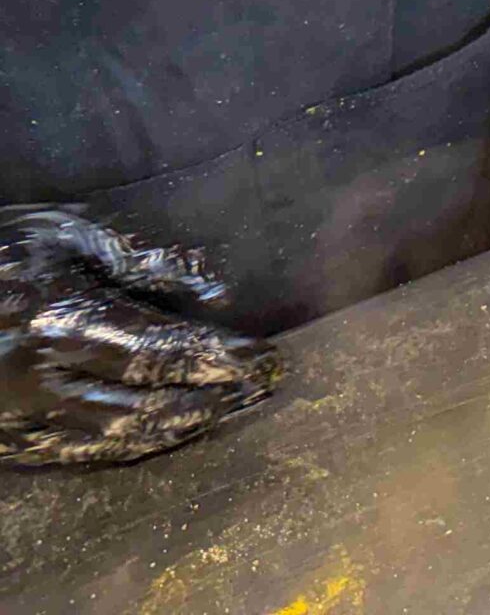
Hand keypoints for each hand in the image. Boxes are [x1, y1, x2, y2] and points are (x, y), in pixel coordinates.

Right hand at [0, 209, 279, 467]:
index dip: (220, 360)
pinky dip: (129, 448)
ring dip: (181, 428)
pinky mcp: (4, 438)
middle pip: (147, 404)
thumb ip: (142, 258)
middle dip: (213, 398)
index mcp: (61, 322)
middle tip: (263, 389)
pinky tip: (164, 435)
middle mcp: (41, 380)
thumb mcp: (64, 233)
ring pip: (115, 439)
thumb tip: (214, 286)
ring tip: (229, 410)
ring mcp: (18, 417)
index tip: (266, 360)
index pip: (162, 350)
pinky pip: (76, 455)